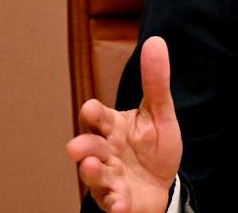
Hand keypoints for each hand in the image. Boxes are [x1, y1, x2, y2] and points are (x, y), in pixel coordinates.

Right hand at [67, 36, 183, 212]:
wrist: (160, 185)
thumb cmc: (152, 147)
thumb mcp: (159, 113)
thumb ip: (155, 82)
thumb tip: (156, 41)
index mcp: (112, 127)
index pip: (100, 118)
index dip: (95, 114)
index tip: (91, 107)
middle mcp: (104, 151)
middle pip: (90, 146)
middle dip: (84, 146)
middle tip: (77, 146)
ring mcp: (108, 177)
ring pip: (95, 175)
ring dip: (92, 173)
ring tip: (91, 167)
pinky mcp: (116, 200)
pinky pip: (112, 202)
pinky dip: (115, 203)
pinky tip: (120, 204)